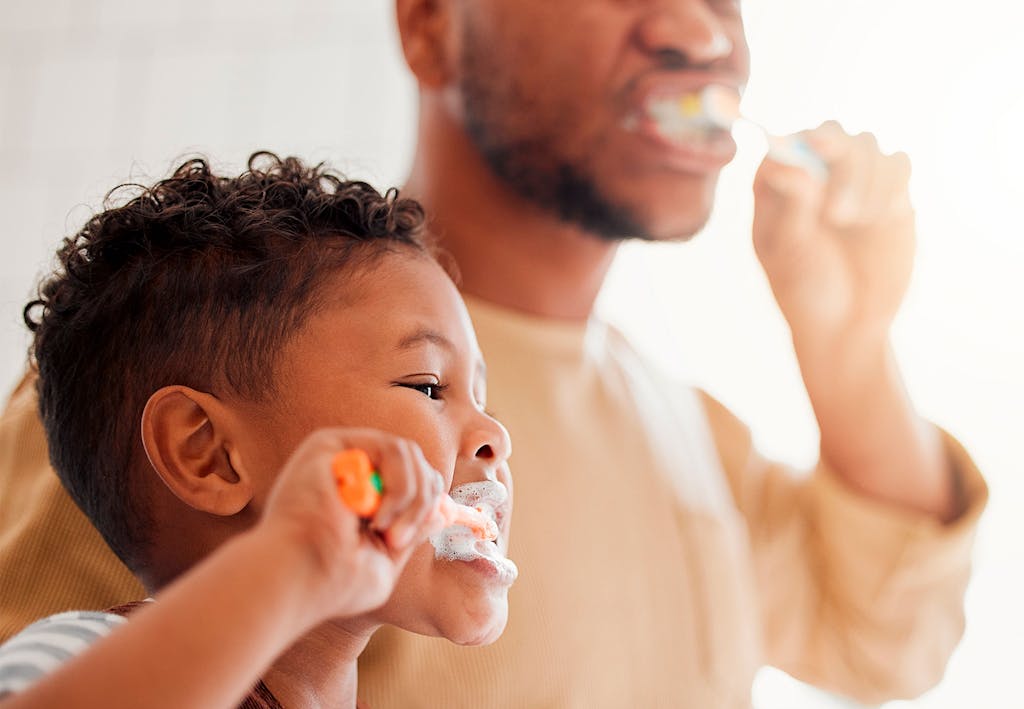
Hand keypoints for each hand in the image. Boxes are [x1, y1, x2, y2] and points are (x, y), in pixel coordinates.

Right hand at [258, 428, 445, 620]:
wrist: (299, 578)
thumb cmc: (334, 581)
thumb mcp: (385, 558)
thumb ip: (412, 531)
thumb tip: (443, 511)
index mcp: (362, 495)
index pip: (415, 478)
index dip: (428, 501)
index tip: (409, 538)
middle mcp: (351, 470)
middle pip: (416, 462)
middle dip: (422, 502)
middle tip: (399, 539)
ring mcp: (341, 454)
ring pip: (407, 453)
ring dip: (410, 496)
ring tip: (387, 529)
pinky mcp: (330, 443)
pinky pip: (390, 447)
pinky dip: (397, 484)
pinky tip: (375, 515)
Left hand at [752, 121, 915, 351]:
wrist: (846, 323)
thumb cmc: (803, 289)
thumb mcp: (789, 255)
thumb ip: (791, 209)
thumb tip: (789, 167)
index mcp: (776, 184)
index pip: (784, 143)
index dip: (797, 144)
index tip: (811, 159)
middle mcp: (814, 173)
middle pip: (830, 133)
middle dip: (838, 159)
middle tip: (836, 213)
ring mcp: (854, 179)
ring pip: (867, 145)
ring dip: (863, 180)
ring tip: (851, 224)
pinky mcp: (890, 191)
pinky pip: (899, 164)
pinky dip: (890, 186)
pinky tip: (876, 220)